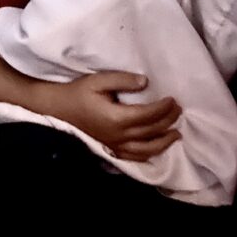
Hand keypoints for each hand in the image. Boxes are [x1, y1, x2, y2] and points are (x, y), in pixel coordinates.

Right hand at [45, 71, 181, 161]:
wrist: (58, 108)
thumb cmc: (78, 92)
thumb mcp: (98, 80)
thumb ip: (122, 80)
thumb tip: (145, 82)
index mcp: (117, 118)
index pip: (148, 114)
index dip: (164, 107)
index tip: (173, 99)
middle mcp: (119, 135)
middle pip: (151, 131)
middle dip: (168, 120)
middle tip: (178, 110)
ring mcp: (115, 145)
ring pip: (147, 148)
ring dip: (164, 141)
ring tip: (176, 133)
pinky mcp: (111, 149)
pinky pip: (135, 156)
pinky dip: (149, 153)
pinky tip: (156, 148)